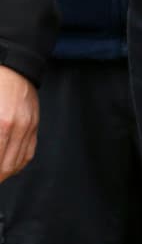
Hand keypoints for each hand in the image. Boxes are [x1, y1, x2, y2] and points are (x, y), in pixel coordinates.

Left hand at [0, 67, 37, 182]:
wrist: (16, 69)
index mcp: (1, 124)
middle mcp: (17, 128)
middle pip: (4, 168)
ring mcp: (29, 127)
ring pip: (17, 164)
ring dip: (4, 173)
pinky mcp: (35, 125)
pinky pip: (28, 153)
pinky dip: (17, 164)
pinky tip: (7, 165)